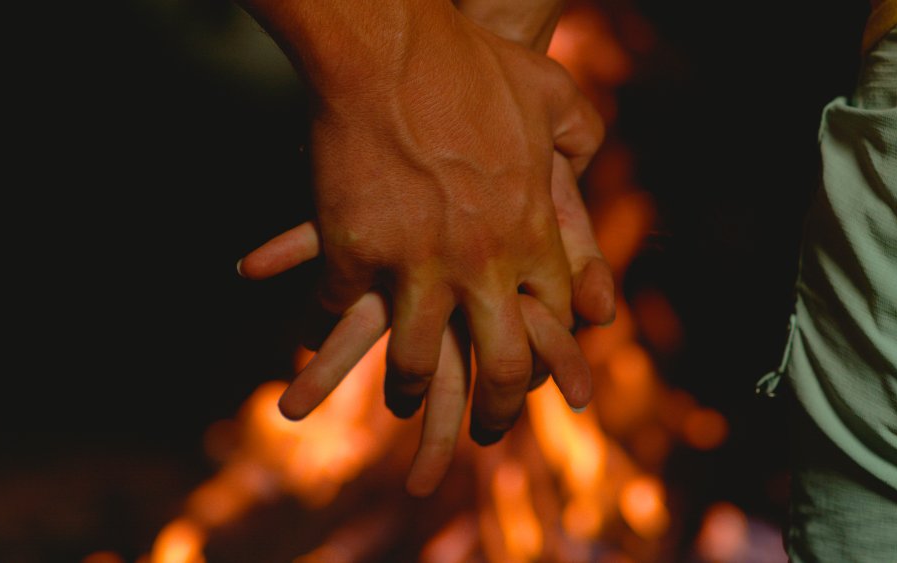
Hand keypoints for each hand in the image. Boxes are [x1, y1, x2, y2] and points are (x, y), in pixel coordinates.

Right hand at [239, 0, 612, 494]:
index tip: (546, 381)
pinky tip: (307, 339)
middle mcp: (480, 264)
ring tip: (403, 407)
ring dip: (409, 389)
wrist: (391, 50)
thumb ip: (578, 132)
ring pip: (415, 359)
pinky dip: (320, 323)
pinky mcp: (353, 252)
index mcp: (531, 234)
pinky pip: (335, 306)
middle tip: (489, 434)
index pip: (556, 321)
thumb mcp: (549, 93)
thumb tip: (588, 154)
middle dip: (496, 412)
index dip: (554, 359)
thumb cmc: (474, 65)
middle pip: (499, 365)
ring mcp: (415, 265)